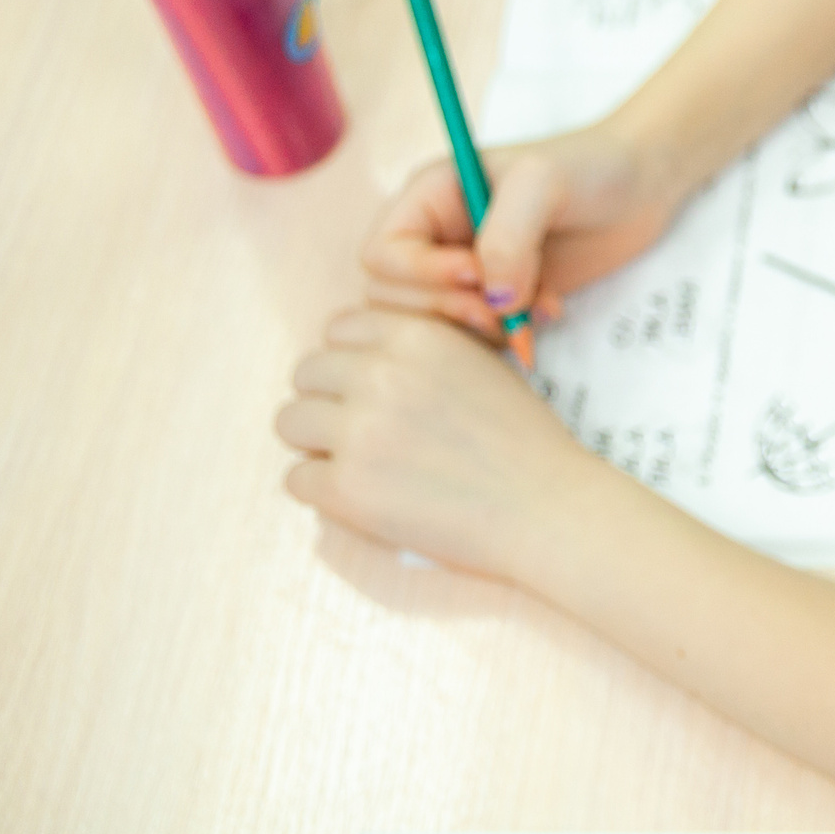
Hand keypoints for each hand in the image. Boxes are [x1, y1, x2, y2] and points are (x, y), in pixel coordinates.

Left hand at [276, 309, 598, 577]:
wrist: (545, 504)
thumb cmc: (522, 439)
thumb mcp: (479, 363)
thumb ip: (420, 351)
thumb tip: (361, 359)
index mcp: (416, 336)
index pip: (339, 329)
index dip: (350, 359)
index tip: (367, 386)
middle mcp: (380, 375)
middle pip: (306, 373)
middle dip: (327, 400)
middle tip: (360, 429)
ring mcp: (359, 432)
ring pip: (289, 422)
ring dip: (315, 442)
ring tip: (354, 462)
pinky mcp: (347, 489)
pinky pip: (295, 480)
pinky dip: (322, 490)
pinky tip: (362, 495)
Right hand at [361, 124, 684, 339]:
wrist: (645, 185)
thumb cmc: (590, 165)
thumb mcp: (542, 182)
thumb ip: (508, 235)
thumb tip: (492, 299)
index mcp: (428, 198)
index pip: (382, 254)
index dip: (420, 274)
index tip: (475, 273)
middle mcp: (437, 239)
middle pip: (394, 301)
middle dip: (448, 311)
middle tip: (502, 309)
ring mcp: (467, 274)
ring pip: (433, 326)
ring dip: (479, 330)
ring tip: (532, 311)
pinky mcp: (500, 302)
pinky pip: (477, 338)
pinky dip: (509, 336)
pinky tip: (549, 313)